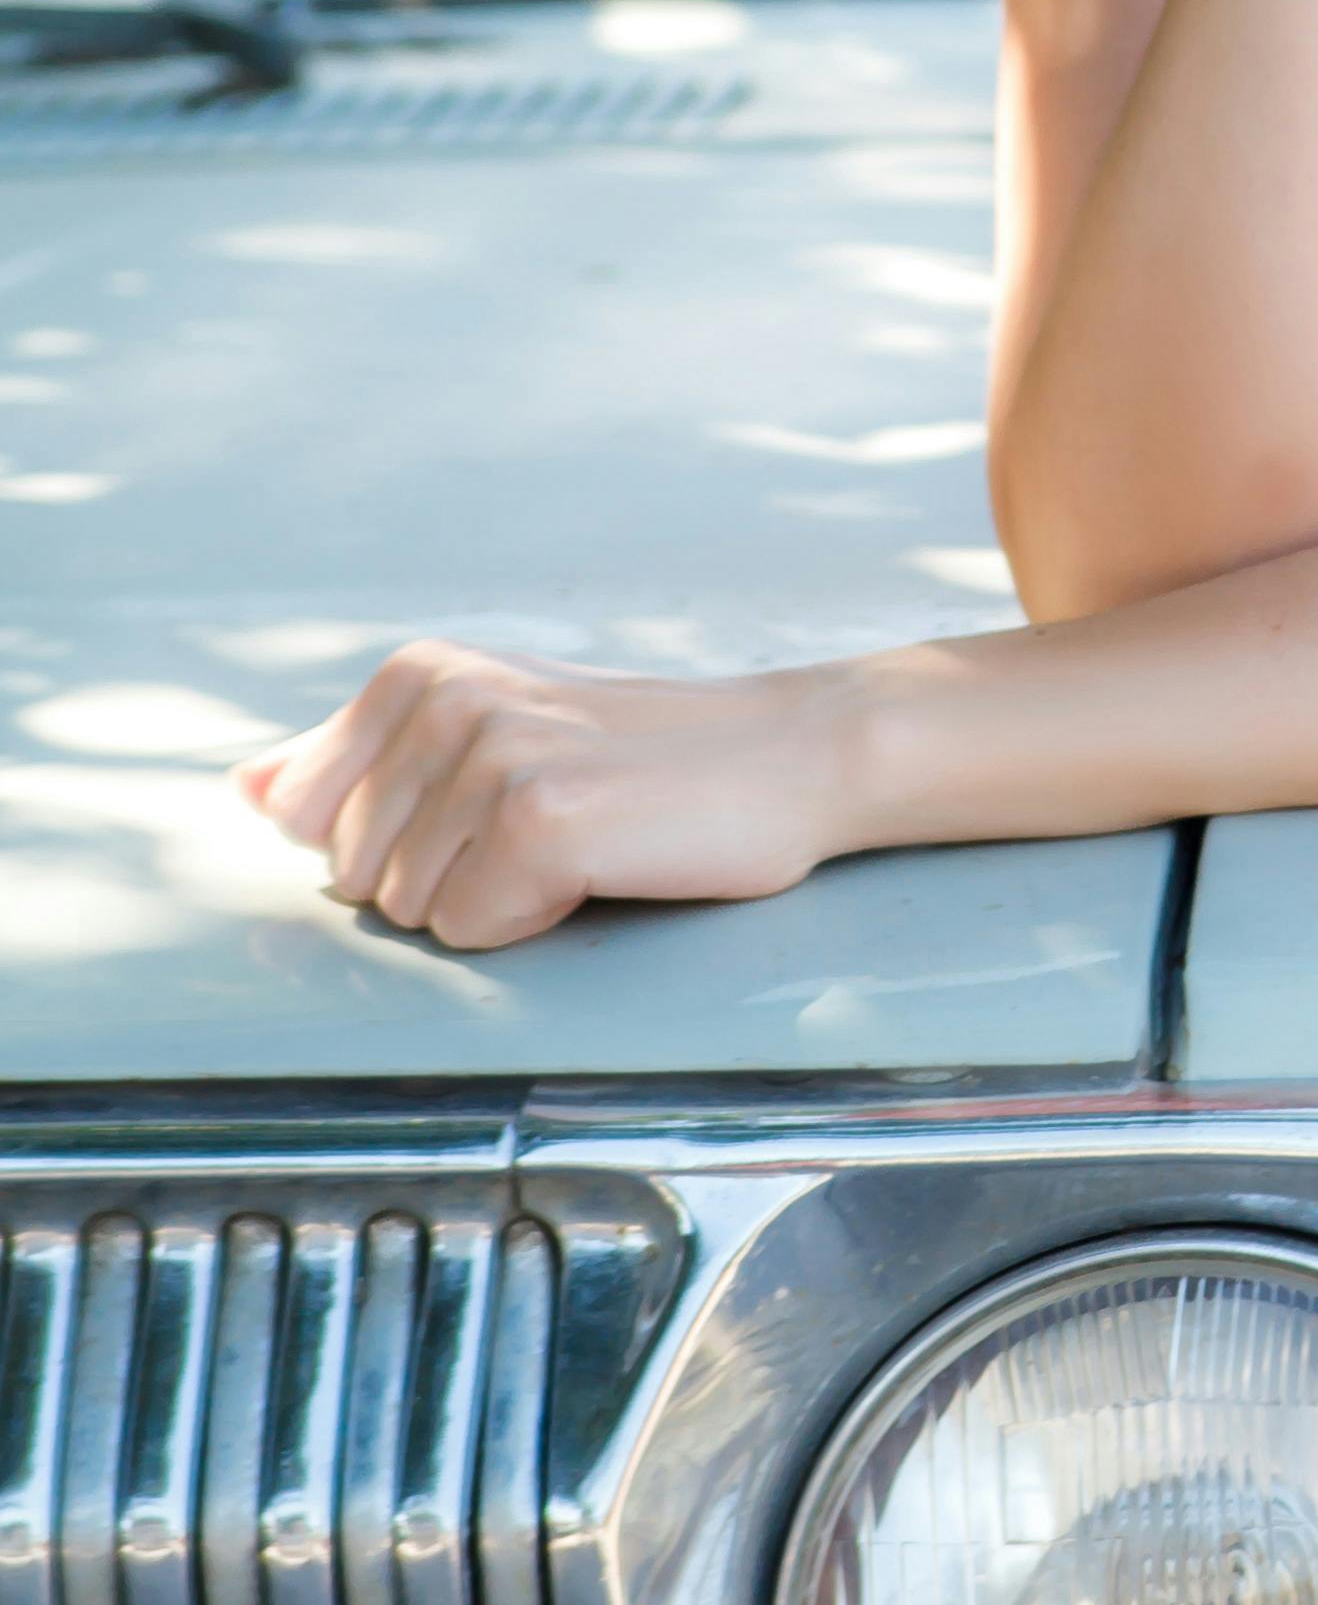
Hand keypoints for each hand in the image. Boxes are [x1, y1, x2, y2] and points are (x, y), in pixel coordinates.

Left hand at [237, 639, 858, 950]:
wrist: (785, 756)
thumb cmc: (637, 760)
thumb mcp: (485, 732)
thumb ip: (357, 759)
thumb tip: (245, 788)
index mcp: (414, 673)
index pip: (313, 823)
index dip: (406, 845)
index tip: (492, 810)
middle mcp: (441, 699)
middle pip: (360, 878)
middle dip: (451, 878)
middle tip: (551, 827)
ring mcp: (489, 755)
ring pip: (415, 913)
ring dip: (498, 902)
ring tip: (579, 842)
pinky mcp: (538, 818)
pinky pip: (473, 930)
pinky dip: (536, 920)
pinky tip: (603, 862)